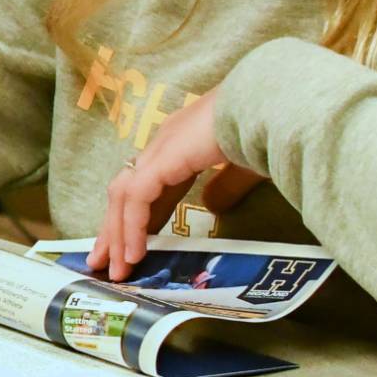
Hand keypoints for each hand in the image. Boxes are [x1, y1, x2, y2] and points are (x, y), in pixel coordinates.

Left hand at [86, 86, 265, 280]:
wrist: (272, 107)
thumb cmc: (267, 131)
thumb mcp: (244, 167)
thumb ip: (226, 185)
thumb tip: (212, 205)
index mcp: (183, 141)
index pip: (148, 184)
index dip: (136, 216)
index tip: (130, 246)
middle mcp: (165, 141)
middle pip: (127, 191)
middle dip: (114, 228)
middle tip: (105, 263)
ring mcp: (162, 147)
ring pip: (124, 195)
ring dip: (118, 234)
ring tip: (117, 269)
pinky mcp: (164, 159)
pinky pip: (138, 198)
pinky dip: (133, 227)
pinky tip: (134, 254)